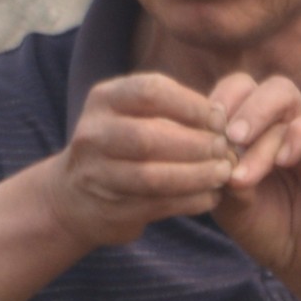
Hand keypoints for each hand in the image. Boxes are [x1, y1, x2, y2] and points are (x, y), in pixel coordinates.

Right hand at [41, 73, 240, 250]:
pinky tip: (211, 196)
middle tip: (225, 150)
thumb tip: (223, 117)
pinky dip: (190, 201)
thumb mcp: (132, 114)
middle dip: (195, 144)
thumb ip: (171, 110)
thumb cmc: (122, 146)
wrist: (75, 197)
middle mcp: (93, 134)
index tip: (219, 118)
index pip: (150, 91)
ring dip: (196, 176)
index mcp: (104, 99)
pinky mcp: (110, 208)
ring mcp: (97, 174)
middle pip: (149, 137)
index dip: (191, 104)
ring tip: (223, 173)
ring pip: (152, 177)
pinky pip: (157, 205)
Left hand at [205, 69, 300, 294]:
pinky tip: (283, 161)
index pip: (236, 92)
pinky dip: (298, 135)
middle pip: (261, 85)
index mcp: (255, 130)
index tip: (204, 133)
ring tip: (247, 159)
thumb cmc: (265, 228)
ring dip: (262, 121)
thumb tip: (212, 144)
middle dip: (241, 107)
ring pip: (286, 96)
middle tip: (229, 138)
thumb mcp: (232, 203)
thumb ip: (221, 172)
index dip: (218, 103)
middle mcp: (283, 123)